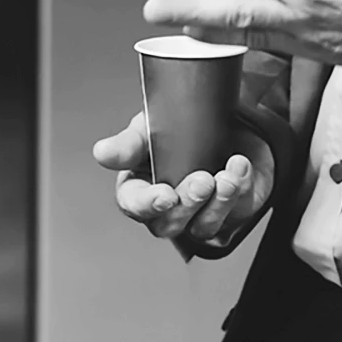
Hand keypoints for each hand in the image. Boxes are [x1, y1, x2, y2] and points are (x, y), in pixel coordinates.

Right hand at [93, 113, 274, 251]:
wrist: (232, 115)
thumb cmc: (186, 127)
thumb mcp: (153, 126)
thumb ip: (130, 143)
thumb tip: (102, 153)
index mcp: (142, 187)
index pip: (133, 205)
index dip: (146, 204)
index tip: (164, 195)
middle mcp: (169, 207)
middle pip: (167, 224)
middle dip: (186, 204)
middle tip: (202, 181)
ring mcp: (201, 214)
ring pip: (203, 227)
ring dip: (217, 203)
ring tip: (227, 177)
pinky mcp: (232, 213)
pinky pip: (235, 213)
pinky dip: (239, 190)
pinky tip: (240, 167)